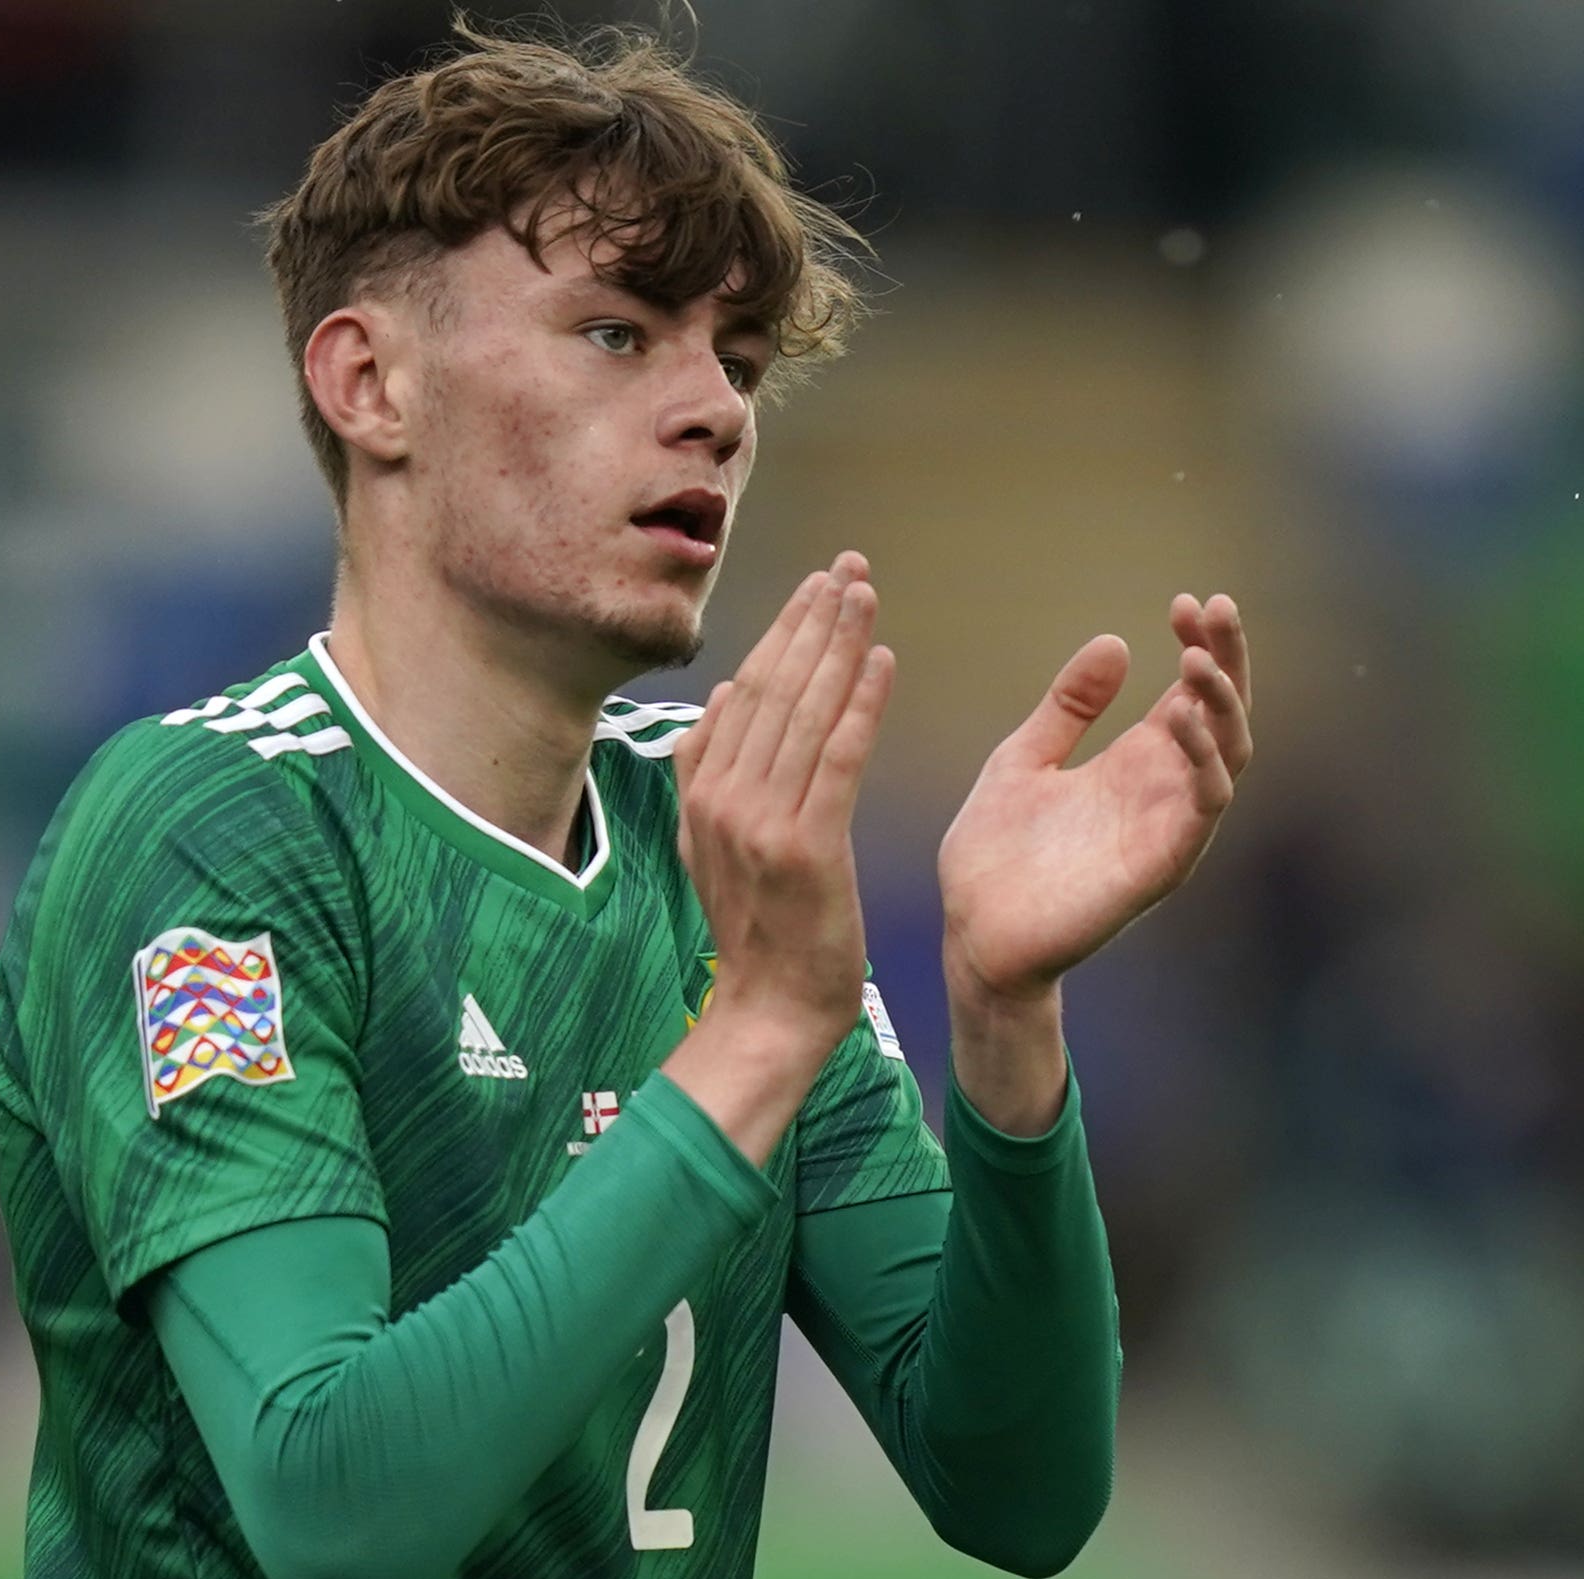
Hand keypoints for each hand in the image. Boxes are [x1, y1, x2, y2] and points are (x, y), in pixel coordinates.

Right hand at [659, 555, 893, 1163]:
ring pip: (805, 712)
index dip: (786, 630)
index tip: (818, 583)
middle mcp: (724, 797)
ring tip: (864, 592)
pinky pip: (837, 760)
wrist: (769, 1009)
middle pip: (776, 687)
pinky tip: (880, 661)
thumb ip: (710, 770)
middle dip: (813, 619)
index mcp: (703, 789)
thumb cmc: (759, 931)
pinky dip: (859, 705)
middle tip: (848, 564)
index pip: (751, 689)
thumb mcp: (713, 845)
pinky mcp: (806, 847)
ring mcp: (761, 821)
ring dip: (838, 644)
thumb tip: (728, 692)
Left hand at [938, 593, 1252, 1007]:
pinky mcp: (1163, 863)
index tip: (1183, 602)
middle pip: (1224, 714)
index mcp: (1134, 763)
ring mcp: (1167, 826)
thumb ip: (1069, 706)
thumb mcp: (1025, 757)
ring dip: (1222, 702)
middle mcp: (1162, 791)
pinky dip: (1204, 757)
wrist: (973, 933)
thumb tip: (1116, 641)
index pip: (1192, 694)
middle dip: (1227, 659)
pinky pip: (1205, 803)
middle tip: (1216, 606)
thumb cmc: (996, 856)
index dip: (1200, 646)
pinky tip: (1182, 717)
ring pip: (1230, 754)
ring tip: (1196, 657)